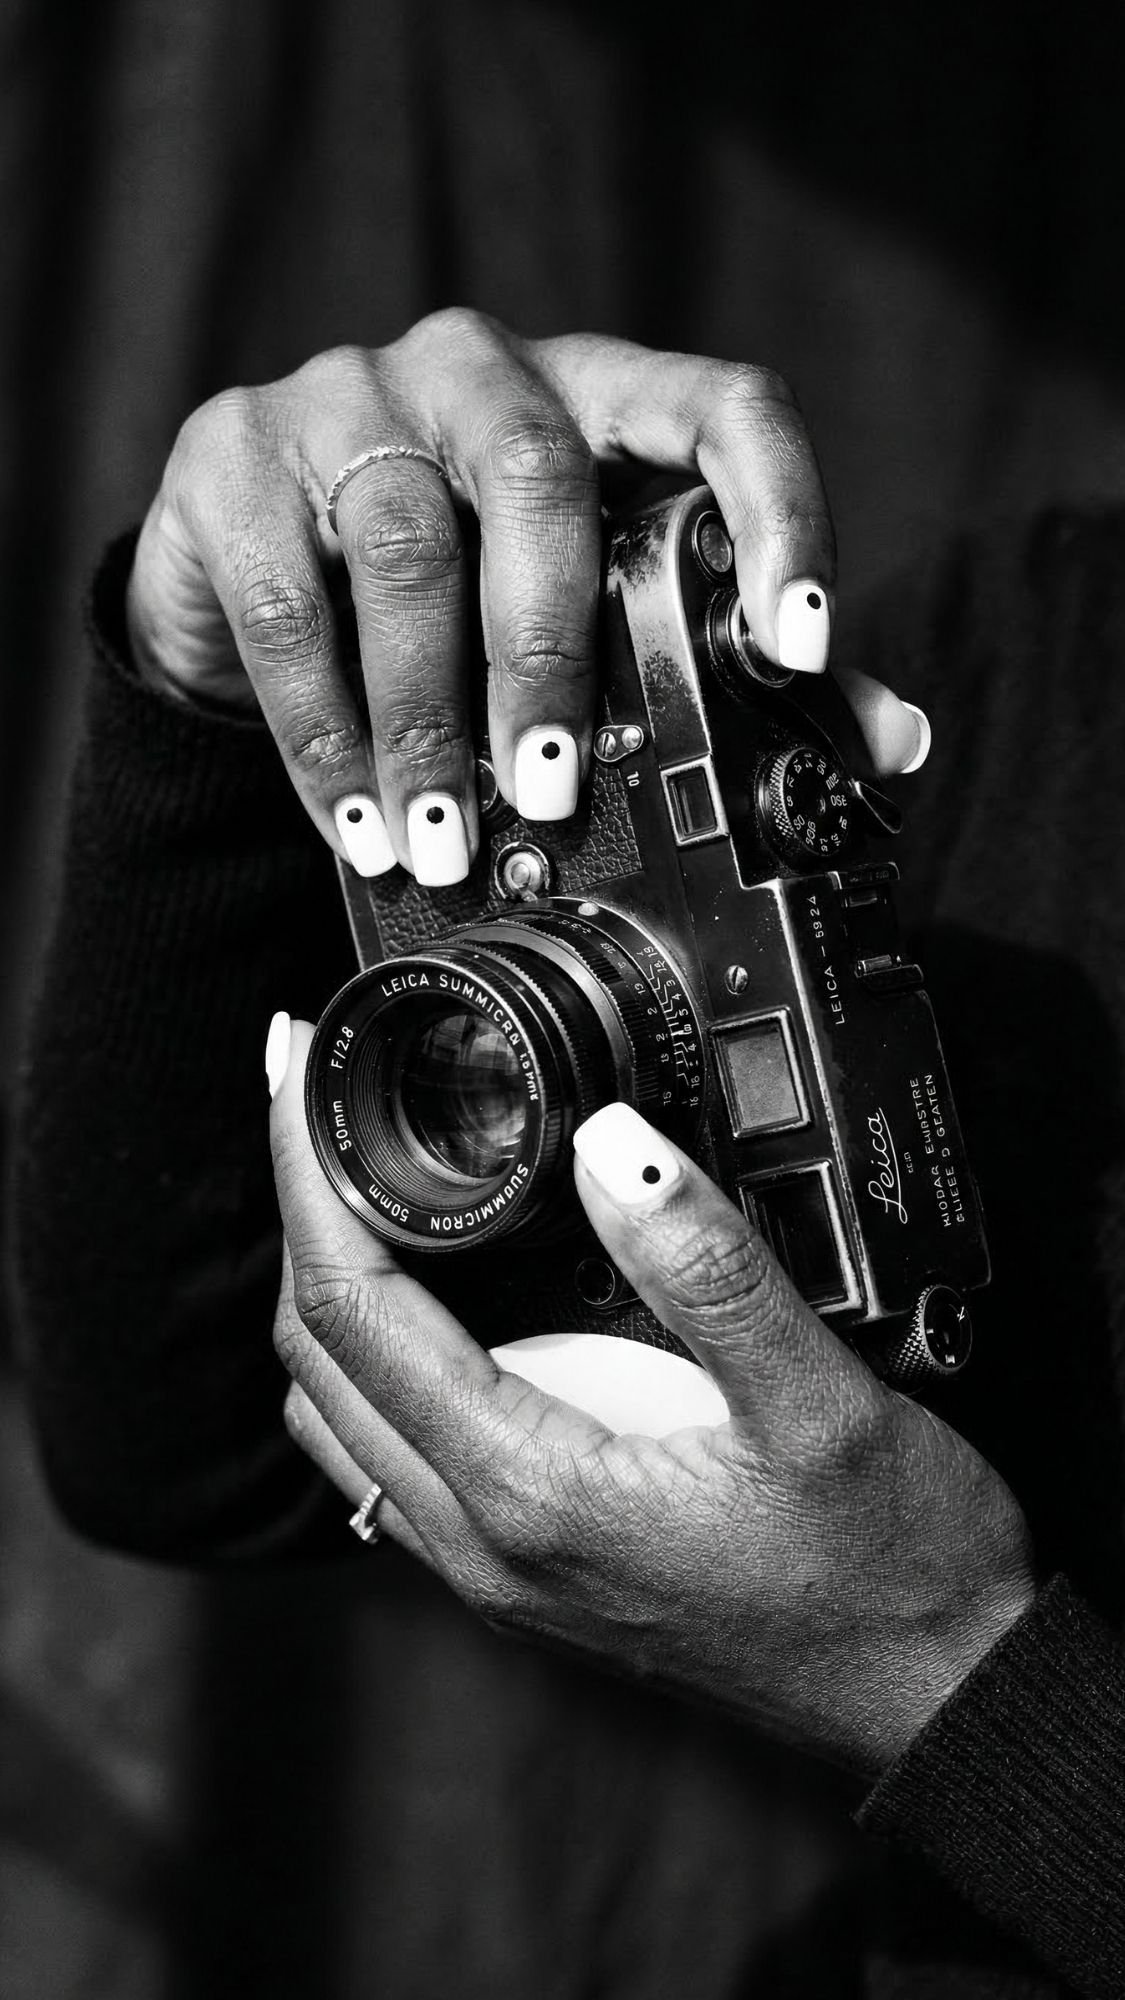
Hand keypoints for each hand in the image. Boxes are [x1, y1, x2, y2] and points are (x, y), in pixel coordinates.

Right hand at [127, 310, 926, 882]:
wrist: (257, 580)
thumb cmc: (459, 600)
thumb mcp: (592, 615)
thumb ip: (726, 663)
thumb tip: (890, 744)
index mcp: (599, 395)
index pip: (721, 403)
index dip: (779, 510)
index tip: (796, 646)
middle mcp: (479, 368)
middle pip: (538, 475)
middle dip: (550, 655)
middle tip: (552, 791)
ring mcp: (346, 394)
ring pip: (403, 542)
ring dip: (427, 720)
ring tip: (445, 844)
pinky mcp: (231, 457)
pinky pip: (283, 603)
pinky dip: (324, 735)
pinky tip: (357, 824)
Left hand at [269, 1022, 1035, 1776]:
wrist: (941, 1693)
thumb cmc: (892, 1565)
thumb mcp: (821, 1400)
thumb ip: (708, 1267)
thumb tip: (608, 1140)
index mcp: (533, 1490)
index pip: (354, 1314)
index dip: (309, 1181)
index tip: (296, 1078)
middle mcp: (489, 1545)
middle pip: (317, 1364)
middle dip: (300, 1221)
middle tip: (311, 1106)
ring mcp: (502, 1574)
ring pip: (341, 1424)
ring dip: (330, 1301)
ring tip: (360, 1189)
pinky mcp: (532, 1580)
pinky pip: (397, 1466)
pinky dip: (377, 1370)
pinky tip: (435, 1312)